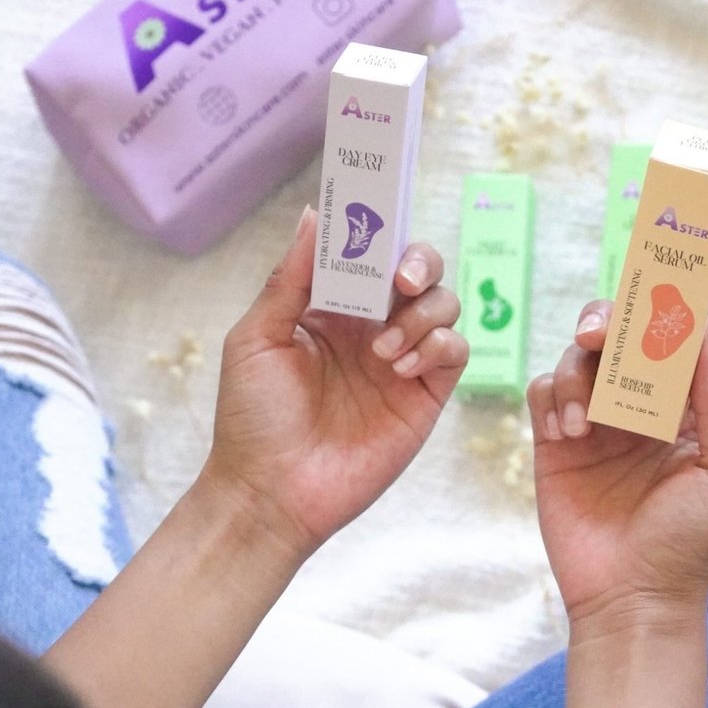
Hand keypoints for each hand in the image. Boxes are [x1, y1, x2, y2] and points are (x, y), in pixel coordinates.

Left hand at [204, 207, 467, 557]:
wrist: (270, 492)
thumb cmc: (253, 419)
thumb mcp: (257, 338)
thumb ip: (290, 279)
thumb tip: (314, 216)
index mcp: (330, 308)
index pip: (369, 254)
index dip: (380, 231)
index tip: (380, 218)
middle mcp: (371, 328)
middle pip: (419, 271)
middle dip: (418, 262)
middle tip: (399, 281)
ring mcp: (401, 361)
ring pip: (443, 306)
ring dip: (422, 314)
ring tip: (385, 350)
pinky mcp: (424, 397)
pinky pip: (454, 352)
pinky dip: (438, 347)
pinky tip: (401, 369)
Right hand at [529, 300, 707, 628]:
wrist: (633, 601)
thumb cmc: (692, 545)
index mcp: (689, 409)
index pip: (681, 340)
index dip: (674, 305)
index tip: (663, 279)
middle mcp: (641, 407)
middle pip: (621, 335)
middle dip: (611, 320)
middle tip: (601, 333)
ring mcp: (596, 424)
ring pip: (578, 358)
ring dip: (578, 373)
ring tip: (585, 423)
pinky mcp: (555, 445)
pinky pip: (544, 393)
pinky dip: (553, 398)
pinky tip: (569, 434)